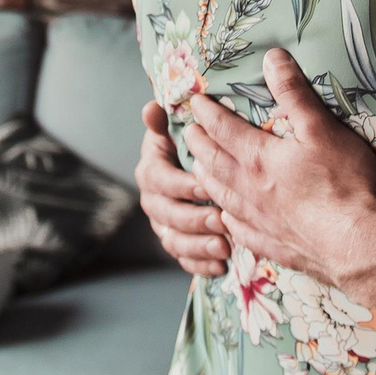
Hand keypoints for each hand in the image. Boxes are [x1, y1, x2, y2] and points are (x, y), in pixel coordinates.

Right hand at [136, 105, 230, 277]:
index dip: (181, 185)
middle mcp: (153, 201)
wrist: (192, 171)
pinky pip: (183, 259)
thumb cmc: (190, 146)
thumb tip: (151, 108)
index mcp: (151, 171)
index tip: (206, 187)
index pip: (159, 180)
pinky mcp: (177, 244)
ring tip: (223, 248)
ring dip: (198, 246)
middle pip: (166, 215)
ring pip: (174, 241)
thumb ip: (163, 121)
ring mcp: (164, 226)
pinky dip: (200, 265)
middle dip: (193, 219)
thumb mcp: (177, 130)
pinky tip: (221, 266)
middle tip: (220, 221)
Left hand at [181, 48, 375, 315]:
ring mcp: (257, 220)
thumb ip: (294, 93)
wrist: (357, 246)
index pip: (222, 129)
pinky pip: (238, 230)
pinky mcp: (271, 245)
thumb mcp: (322, 128)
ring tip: (198, 171)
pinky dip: (227, 219)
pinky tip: (226, 219)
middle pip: (213, 162)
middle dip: (198, 144)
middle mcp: (249, 189)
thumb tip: (272, 58)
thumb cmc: (344, 183)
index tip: (194, 102)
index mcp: (259, 158)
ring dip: (205, 179)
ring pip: (220, 196)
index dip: (207, 112)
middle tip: (188, 133)